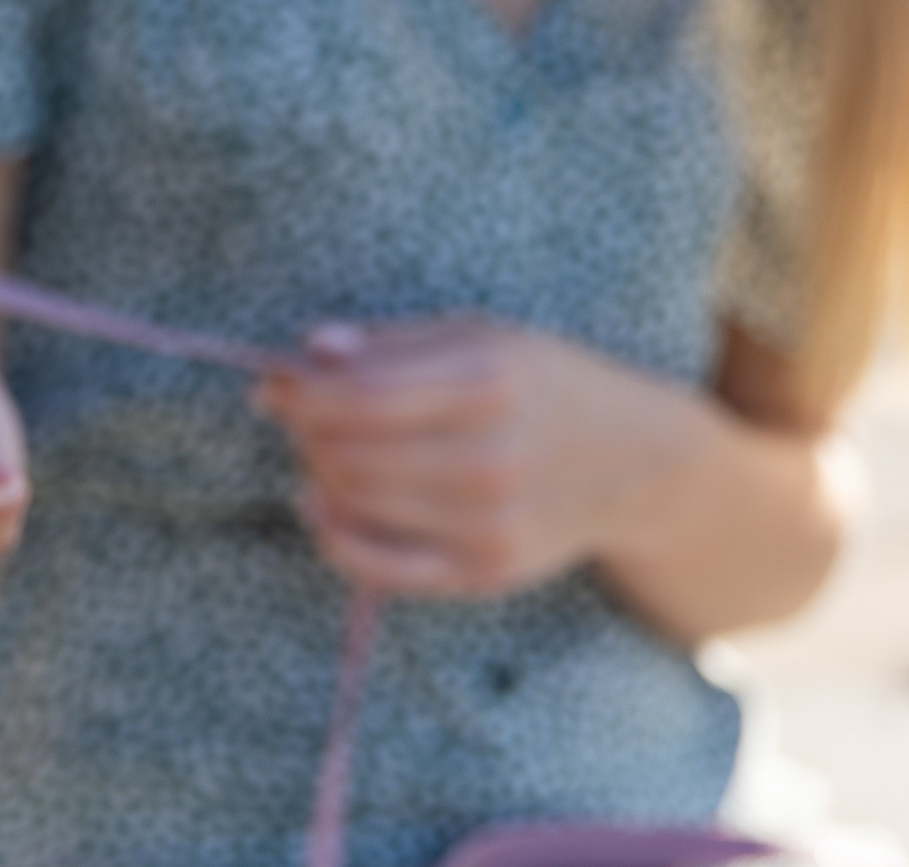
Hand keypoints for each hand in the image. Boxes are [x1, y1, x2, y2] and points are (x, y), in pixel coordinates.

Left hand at [251, 318, 708, 599]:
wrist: (637, 462)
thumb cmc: (542, 383)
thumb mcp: (480, 336)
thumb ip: (391, 343)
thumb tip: (307, 349)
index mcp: (490, 380)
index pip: (358, 395)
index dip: (298, 391)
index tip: (271, 383)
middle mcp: (492, 457)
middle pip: (347, 452)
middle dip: (304, 430)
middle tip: (296, 413)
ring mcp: (490, 522)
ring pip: (355, 502)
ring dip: (316, 472)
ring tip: (322, 447)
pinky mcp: (485, 572)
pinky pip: (380, 569)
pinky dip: (334, 537)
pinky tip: (322, 504)